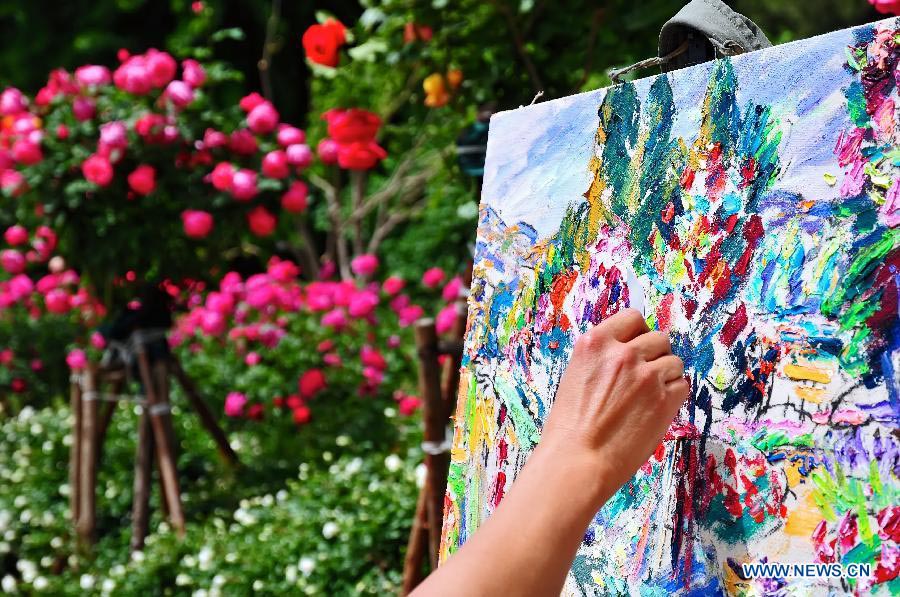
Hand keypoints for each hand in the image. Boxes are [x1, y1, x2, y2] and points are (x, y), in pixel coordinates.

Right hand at [540, 308, 688, 505]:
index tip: (637, 346)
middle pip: (659, 338)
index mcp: (595, 343)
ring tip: (648, 397)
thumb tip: (630, 351)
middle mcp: (623, 353)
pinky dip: (673, 396)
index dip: (638, 333)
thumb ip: (603, 358)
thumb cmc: (570, 425)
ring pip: (674, 361)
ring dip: (666, 376)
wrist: (578, 459)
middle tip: (645, 377)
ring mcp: (646, 375)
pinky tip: (655, 410)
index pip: (632, 318)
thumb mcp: (577, 375)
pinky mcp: (664, 399)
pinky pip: (682, 385)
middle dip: (655, 355)